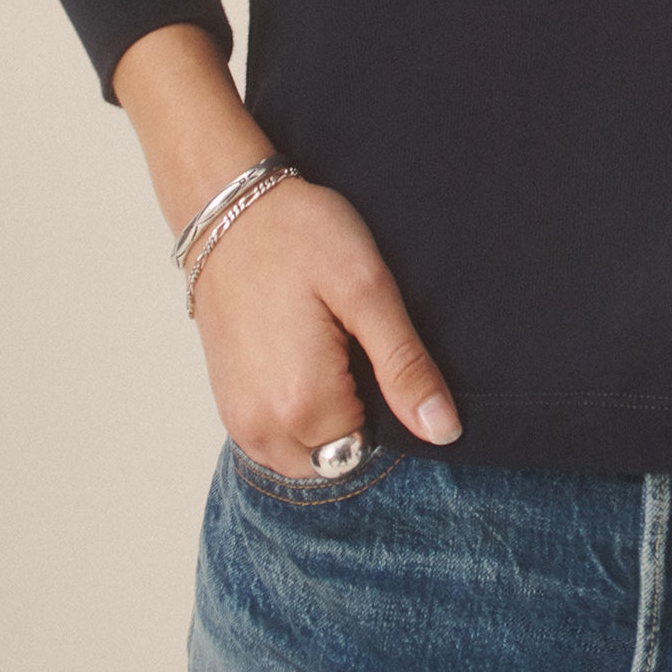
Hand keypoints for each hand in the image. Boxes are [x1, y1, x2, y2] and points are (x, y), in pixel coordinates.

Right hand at [189, 170, 462, 479]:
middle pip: (339, 459)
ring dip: (328, 422)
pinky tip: (305, 360)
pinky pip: (276, 442)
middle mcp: (262, 429)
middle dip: (358, 419)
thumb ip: (405, 367)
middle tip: (353, 347)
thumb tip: (443, 430)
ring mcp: (238, 422)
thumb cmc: (300, 238)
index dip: (389, 406)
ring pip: (307, 457)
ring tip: (329, 351)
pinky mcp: (228, 407)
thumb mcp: (368, 290)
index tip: (377, 352)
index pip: (372, 449)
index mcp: (302, 406)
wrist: (230, 212)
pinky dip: (298, 417)